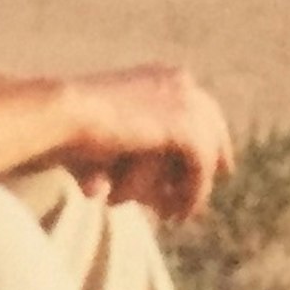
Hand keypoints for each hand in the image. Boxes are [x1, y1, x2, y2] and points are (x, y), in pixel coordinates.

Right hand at [64, 64, 230, 225]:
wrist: (65, 114)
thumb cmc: (71, 124)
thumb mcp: (114, 130)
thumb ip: (140, 146)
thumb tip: (155, 175)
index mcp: (163, 75)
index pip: (200, 105)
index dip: (208, 133)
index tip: (213, 158)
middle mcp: (181, 82)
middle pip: (213, 123)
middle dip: (218, 153)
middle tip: (223, 178)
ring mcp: (187, 102)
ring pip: (207, 151)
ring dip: (198, 185)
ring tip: (185, 212)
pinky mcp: (185, 128)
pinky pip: (201, 169)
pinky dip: (193, 194)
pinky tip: (181, 214)